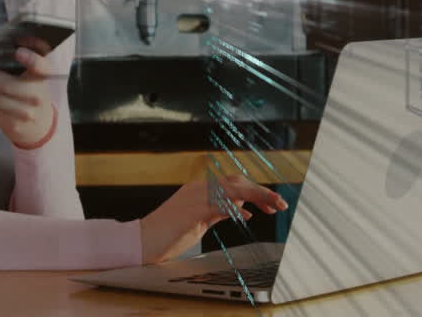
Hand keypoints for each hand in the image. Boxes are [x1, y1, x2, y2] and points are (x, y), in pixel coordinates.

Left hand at [0, 36, 56, 148]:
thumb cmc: (32, 91)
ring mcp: (23, 111)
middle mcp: (34, 95)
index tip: (19, 52)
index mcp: (41, 77)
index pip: (41, 67)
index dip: (31, 60)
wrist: (39, 125)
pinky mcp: (9, 122)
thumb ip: (21, 60)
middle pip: (6, 85)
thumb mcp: (34, 74)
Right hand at [138, 174, 287, 263]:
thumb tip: (240, 208)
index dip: (255, 191)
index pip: (233, 183)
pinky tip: (246, 216)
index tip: (271, 202)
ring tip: (274, 204)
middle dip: (261, 191)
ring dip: (257, 195)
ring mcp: (195, 197)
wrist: (142, 240)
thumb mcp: (199, 220)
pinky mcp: (193, 210)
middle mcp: (198, 188)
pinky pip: (220, 204)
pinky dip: (236, 208)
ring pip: (233, 189)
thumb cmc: (168, 234)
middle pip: (237, 181)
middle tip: (279, 203)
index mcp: (199, 190)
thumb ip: (218, 211)